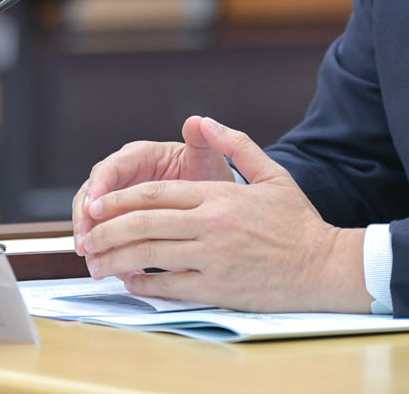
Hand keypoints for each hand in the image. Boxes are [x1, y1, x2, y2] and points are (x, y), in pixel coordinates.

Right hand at [71, 115, 231, 251]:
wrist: (213, 198)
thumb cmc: (206, 172)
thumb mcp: (205, 159)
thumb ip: (200, 141)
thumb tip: (196, 122)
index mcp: (139, 156)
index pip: (110, 168)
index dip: (98, 188)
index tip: (92, 208)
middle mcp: (124, 176)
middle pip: (92, 195)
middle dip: (85, 220)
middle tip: (85, 243)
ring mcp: (120, 199)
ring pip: (93, 219)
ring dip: (92, 241)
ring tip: (97, 265)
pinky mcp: (123, 220)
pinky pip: (107, 236)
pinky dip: (108, 253)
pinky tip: (116, 271)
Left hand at [77, 116, 370, 312]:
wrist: (323, 265)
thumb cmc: (297, 221)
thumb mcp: (272, 173)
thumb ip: (235, 144)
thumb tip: (202, 120)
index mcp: (218, 197)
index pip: (156, 195)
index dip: (119, 200)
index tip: (96, 206)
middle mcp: (211, 226)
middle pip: (144, 225)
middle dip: (108, 231)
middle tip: (86, 236)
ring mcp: (212, 259)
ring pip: (150, 256)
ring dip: (116, 260)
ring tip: (96, 262)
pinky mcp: (216, 289)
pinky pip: (169, 287)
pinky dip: (143, 284)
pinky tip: (129, 282)